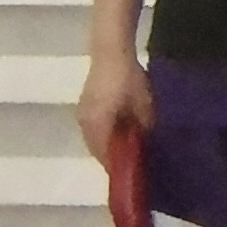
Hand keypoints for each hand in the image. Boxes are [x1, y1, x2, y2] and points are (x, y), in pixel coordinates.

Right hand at [73, 45, 152, 168]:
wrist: (110, 51)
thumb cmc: (128, 79)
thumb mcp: (144, 106)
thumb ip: (143, 127)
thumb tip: (144, 142)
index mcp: (98, 126)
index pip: (105, 157)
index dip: (118, 167)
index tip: (133, 175)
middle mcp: (85, 124)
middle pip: (97, 149)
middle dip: (113, 157)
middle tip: (132, 162)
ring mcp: (81, 114)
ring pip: (93, 139)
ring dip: (107, 145)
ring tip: (127, 147)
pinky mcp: (83, 105)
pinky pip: (92, 128)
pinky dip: (104, 134)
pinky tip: (118, 131)